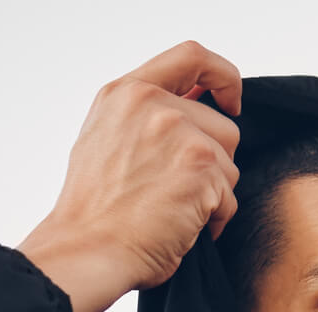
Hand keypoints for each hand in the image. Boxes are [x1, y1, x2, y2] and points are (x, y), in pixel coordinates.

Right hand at [17, 41, 243, 311]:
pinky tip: (181, 229)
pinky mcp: (201, 168)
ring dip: (212, 194)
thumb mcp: (106, 138)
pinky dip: (213, 221)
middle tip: (174, 192)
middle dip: (213, 165)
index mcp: (125, 92)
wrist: (86, 249)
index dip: (222, 76)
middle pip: (223, 127)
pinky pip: (229, 199)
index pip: (191, 56)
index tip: (231, 100)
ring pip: (230, 165)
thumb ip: (145, 113)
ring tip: (172, 212)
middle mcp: (152, 104)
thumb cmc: (95, 210)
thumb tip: (197, 102)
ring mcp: (179, 134)